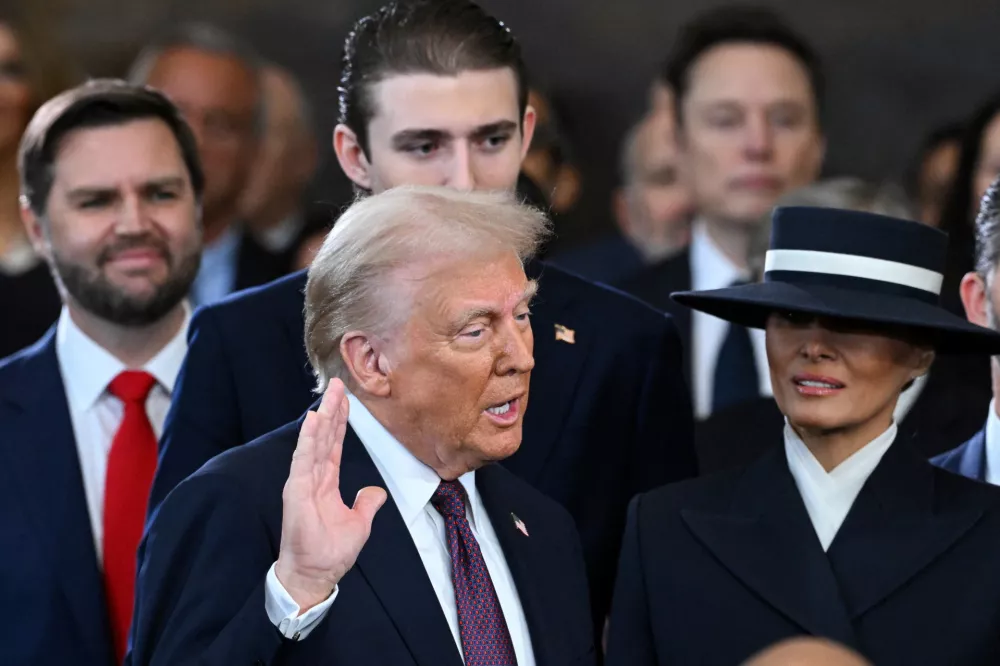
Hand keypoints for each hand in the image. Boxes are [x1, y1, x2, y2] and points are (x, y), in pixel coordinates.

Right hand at [275, 379, 386, 609]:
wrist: (315, 575)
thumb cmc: (330, 553)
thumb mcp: (359, 524)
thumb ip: (366, 503)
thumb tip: (375, 492)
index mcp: (326, 482)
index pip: (334, 445)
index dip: (340, 422)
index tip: (345, 400)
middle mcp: (313, 477)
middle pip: (324, 437)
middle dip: (331, 410)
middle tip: (338, 384)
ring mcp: (303, 482)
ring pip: (315, 442)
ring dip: (322, 417)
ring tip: (329, 394)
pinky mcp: (297, 491)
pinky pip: (304, 459)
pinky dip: (309, 439)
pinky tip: (314, 420)